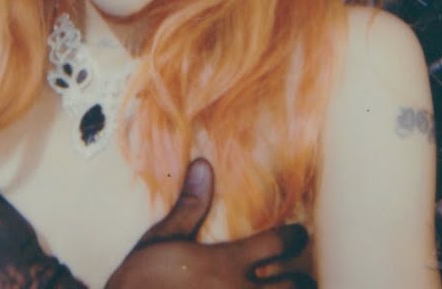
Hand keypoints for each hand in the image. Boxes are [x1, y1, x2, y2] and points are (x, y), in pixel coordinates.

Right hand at [105, 158, 314, 287]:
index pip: (280, 243)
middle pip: (296, 285)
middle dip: (301, 279)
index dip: (295, 236)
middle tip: (297, 275)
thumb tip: (202, 165)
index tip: (298, 234)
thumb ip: (189, 206)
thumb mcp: (162, 240)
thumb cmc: (140, 281)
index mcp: (226, 262)